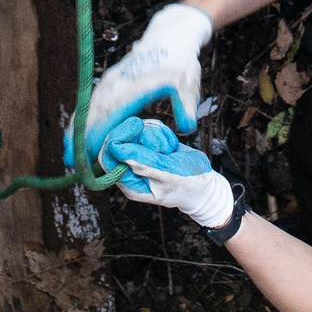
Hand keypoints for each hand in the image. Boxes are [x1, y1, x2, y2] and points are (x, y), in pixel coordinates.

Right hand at [66, 2, 209, 168]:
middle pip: (93, 113)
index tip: (88, 154)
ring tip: (68, 152)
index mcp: (134, 86)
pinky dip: (83, 118)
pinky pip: (92, 101)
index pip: (110, 114)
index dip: (97, 134)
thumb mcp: (188, 83)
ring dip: (78, 128)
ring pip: (89, 107)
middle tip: (70, 161)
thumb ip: (187, 106)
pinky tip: (77, 132)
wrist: (169, 37)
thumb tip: (186, 127)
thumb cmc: (180, 62)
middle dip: (81, 137)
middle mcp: (117, 83)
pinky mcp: (110, 81)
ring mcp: (111, 81)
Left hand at [100, 117, 234, 228]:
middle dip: (142, 135)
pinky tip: (172, 145)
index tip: (137, 126)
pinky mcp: (149, 145)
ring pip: (135, 130)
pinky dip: (162, 132)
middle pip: (120, 138)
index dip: (117, 137)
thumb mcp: (168, 176)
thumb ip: (143, 163)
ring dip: (156, 135)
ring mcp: (139, 155)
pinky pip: (148, 127)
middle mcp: (129, 169)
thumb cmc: (188, 185)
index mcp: (128, 182)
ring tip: (170, 151)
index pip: (107, 156)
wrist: (204, 184)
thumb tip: (117, 149)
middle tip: (162, 146)